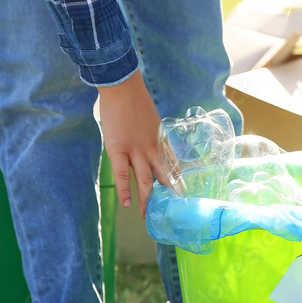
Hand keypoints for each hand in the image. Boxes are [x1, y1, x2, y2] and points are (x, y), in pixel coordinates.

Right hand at [97, 71, 170, 216]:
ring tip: (147, 215)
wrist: (122, 87)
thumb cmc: (134, 100)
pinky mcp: (118, 150)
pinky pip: (123, 175)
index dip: (177, 180)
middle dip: (167, 195)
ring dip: (147, 199)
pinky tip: (127, 204)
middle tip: (170, 211)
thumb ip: (151, 135)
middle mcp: (153, 148)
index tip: (183, 194)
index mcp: (161, 141)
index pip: (173, 165)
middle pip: (164, 176)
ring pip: (146, 180)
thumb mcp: (150, 120)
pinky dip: (125, 190)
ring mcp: (136, 150)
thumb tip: (150, 145)